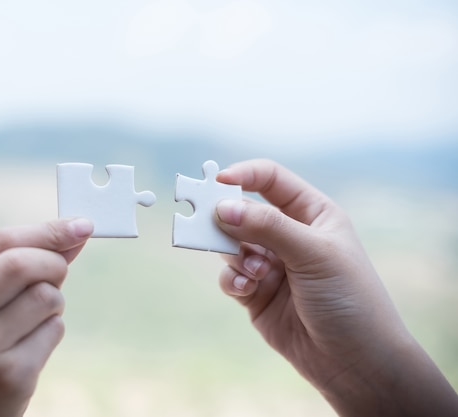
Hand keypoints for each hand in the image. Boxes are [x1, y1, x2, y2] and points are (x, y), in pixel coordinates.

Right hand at [0, 218, 92, 416]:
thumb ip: (16, 264)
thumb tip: (74, 232)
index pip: (1, 242)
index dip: (48, 230)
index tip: (81, 225)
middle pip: (23, 264)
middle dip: (54, 262)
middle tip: (59, 273)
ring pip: (46, 297)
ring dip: (54, 301)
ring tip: (34, 318)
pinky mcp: (11, 376)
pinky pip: (55, 330)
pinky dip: (52, 329)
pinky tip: (30, 346)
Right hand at [214, 159, 457, 415]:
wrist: (356, 362)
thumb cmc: (349, 299)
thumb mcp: (313, 254)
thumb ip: (267, 227)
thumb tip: (222, 208)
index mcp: (312, 214)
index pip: (271, 180)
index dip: (243, 175)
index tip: (217, 182)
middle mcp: (290, 235)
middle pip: (243, 212)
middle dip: (227, 220)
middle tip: (206, 224)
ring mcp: (272, 265)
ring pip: (232, 245)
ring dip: (235, 255)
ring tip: (253, 273)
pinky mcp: (257, 294)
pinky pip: (232, 276)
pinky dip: (233, 280)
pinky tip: (247, 290)